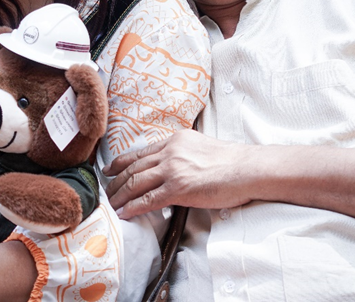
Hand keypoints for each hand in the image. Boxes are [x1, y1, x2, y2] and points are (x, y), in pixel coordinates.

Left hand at [103, 129, 252, 219]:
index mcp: (175, 140)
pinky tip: (125, 214)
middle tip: (106, 190)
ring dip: (120, 196)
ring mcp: (173, 169)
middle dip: (116, 181)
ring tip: (111, 205)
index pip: (142, 152)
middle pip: (134, 167)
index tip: (111, 168)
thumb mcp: (201, 146)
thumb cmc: (232, 161)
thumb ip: (184, 153)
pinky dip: (132, 208)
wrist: (248, 168)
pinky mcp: (178, 188)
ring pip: (136, 183)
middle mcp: (170, 151)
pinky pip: (148, 200)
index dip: (122, 162)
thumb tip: (177, 166)